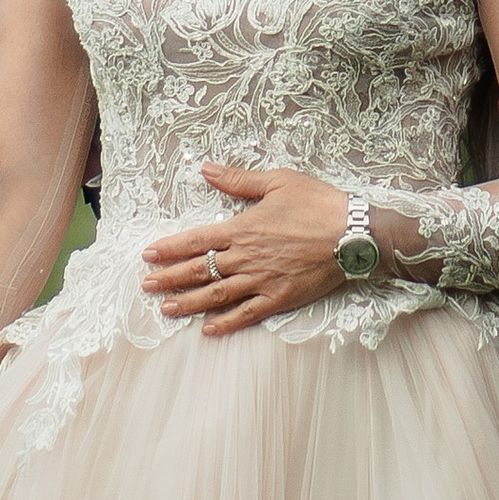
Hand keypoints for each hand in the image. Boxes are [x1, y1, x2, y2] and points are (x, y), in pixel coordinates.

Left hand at [141, 164, 348, 332]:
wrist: (352, 234)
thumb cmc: (317, 203)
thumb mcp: (278, 181)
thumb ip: (238, 180)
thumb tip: (206, 169)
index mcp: (243, 228)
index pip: (197, 240)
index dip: (170, 248)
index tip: (149, 255)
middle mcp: (246, 257)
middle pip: (200, 271)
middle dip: (171, 278)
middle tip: (146, 286)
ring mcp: (261, 281)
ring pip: (217, 296)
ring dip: (189, 303)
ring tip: (167, 309)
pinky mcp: (279, 298)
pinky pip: (247, 314)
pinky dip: (226, 323)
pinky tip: (209, 329)